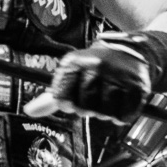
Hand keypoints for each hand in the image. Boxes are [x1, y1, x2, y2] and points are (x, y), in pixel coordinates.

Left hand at [23, 41, 151, 123]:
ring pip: (105, 113)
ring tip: (109, 99)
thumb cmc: (95, 68)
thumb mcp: (72, 74)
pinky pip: (125, 115)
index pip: (61, 98)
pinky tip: (121, 104)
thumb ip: (51, 96)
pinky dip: (122, 116)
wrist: (132, 51)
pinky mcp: (137, 85)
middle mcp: (96, 66)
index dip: (67, 103)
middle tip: (95, 98)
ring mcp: (117, 75)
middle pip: (84, 108)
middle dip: (89, 109)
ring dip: (106, 113)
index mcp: (75, 63)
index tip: (73, 99)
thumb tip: (29, 112)